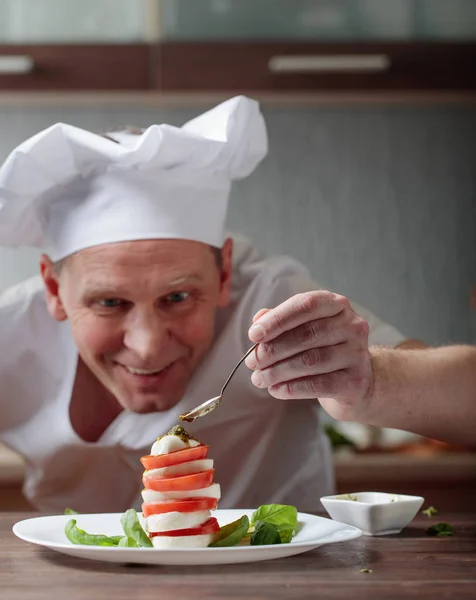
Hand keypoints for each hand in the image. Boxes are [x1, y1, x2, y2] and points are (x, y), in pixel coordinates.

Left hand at [245, 291, 372, 420]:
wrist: (357, 383)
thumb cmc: (323, 349)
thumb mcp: (303, 329)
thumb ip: (281, 322)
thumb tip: (258, 320)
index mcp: (336, 304)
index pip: (305, 305)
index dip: (277, 319)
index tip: (253, 334)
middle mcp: (351, 325)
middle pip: (306, 335)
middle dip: (272, 349)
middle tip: (252, 362)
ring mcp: (357, 353)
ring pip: (309, 361)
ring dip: (277, 371)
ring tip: (259, 379)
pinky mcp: (355, 381)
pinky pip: (317, 384)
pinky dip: (291, 388)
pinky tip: (275, 390)